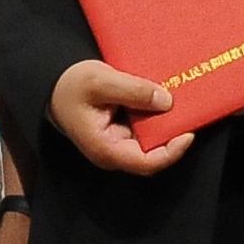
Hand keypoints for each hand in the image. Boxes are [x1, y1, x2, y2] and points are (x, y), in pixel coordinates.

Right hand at [52, 60, 193, 176]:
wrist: (54, 84)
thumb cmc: (71, 85)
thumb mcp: (100, 80)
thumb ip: (133, 91)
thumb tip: (166, 101)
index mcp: (106, 149)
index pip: (147, 163)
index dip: (172, 151)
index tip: (188, 131)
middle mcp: (114, 153)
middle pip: (153, 154)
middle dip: (173, 136)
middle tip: (189, 112)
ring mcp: (118, 144)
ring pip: (151, 142)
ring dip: (166, 125)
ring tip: (181, 104)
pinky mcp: (121, 133)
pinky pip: (145, 131)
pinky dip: (157, 117)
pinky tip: (165, 100)